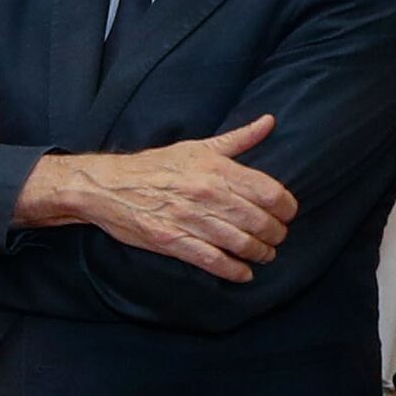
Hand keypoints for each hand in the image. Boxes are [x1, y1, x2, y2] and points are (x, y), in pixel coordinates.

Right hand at [22, 115, 293, 280]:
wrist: (107, 186)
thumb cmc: (155, 166)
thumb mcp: (197, 147)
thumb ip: (238, 139)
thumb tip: (270, 122)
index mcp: (217, 169)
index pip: (270, 192)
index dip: (287, 208)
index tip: (287, 214)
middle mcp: (208, 194)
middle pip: (261, 221)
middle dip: (276, 234)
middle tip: (277, 238)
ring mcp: (191, 219)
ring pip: (241, 243)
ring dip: (260, 253)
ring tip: (264, 255)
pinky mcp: (174, 241)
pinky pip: (213, 260)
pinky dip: (234, 270)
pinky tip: (244, 274)